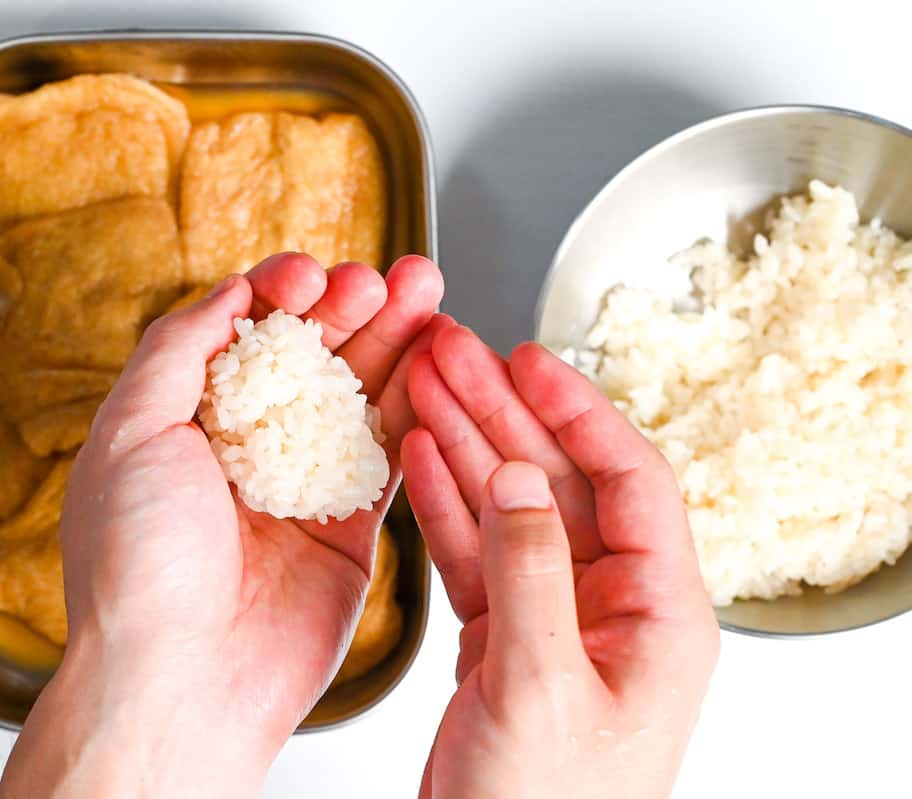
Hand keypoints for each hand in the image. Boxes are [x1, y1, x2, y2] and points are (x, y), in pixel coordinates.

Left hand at [0, 253, 445, 797]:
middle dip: (352, 308)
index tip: (311, 275)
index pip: (243, 333)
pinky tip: (437, 367)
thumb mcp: (129, 434)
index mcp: (185, 420)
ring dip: (395, 343)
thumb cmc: (136, 568)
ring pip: (357, 396)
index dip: (281, 293)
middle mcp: (243, 447)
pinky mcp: (346, 528)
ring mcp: (299, 485)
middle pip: (311, 356)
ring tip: (430, 292)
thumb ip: (178, 350)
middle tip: (391, 279)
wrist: (181, 684)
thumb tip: (230, 292)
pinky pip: (388, 458)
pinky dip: (414, 410)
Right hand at [402, 328, 718, 798]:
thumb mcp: (543, 685)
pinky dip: (444, 504)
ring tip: (421, 385)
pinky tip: (416, 458)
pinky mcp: (505, 636)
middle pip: (556, 480)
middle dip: (501, 414)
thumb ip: (530, 572)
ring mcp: (555, 616)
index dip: (576, 411)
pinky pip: (474, 551)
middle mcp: (611, 604)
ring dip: (464, 446)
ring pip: (507, 508)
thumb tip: (516, 476)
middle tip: (450, 351)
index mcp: (657, 613)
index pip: (628, 479)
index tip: (526, 360)